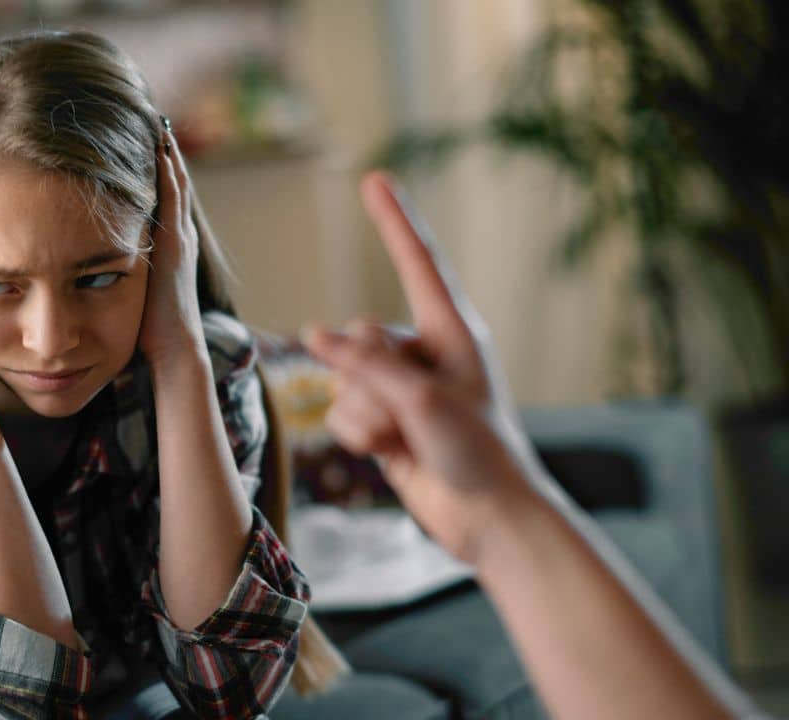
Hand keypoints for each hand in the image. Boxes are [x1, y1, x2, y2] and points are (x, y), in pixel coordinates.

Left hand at [138, 125, 205, 367]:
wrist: (172, 348)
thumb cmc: (148, 329)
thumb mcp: (130, 289)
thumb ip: (117, 270)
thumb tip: (90, 264)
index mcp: (169, 247)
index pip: (164, 199)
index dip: (157, 170)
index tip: (144, 141)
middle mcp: (179, 236)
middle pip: (174, 183)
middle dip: (165, 152)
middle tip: (156, 119)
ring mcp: (180, 237)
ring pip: (176, 183)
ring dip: (168, 152)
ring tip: (159, 122)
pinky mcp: (176, 242)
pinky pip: (173, 196)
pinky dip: (169, 170)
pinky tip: (161, 146)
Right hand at [302, 172, 541, 565]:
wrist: (487, 519)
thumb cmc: (477, 451)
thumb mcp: (422, 399)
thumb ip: (364, 363)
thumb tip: (315, 334)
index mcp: (452, 330)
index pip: (417, 262)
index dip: (394, 219)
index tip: (374, 178)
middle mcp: (423, 353)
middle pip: (360, 337)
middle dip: (369, 380)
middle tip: (409, 415)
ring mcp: (400, 388)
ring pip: (344, 381)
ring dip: (365, 415)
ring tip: (404, 440)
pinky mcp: (383, 421)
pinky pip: (341, 411)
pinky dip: (359, 435)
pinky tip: (390, 455)